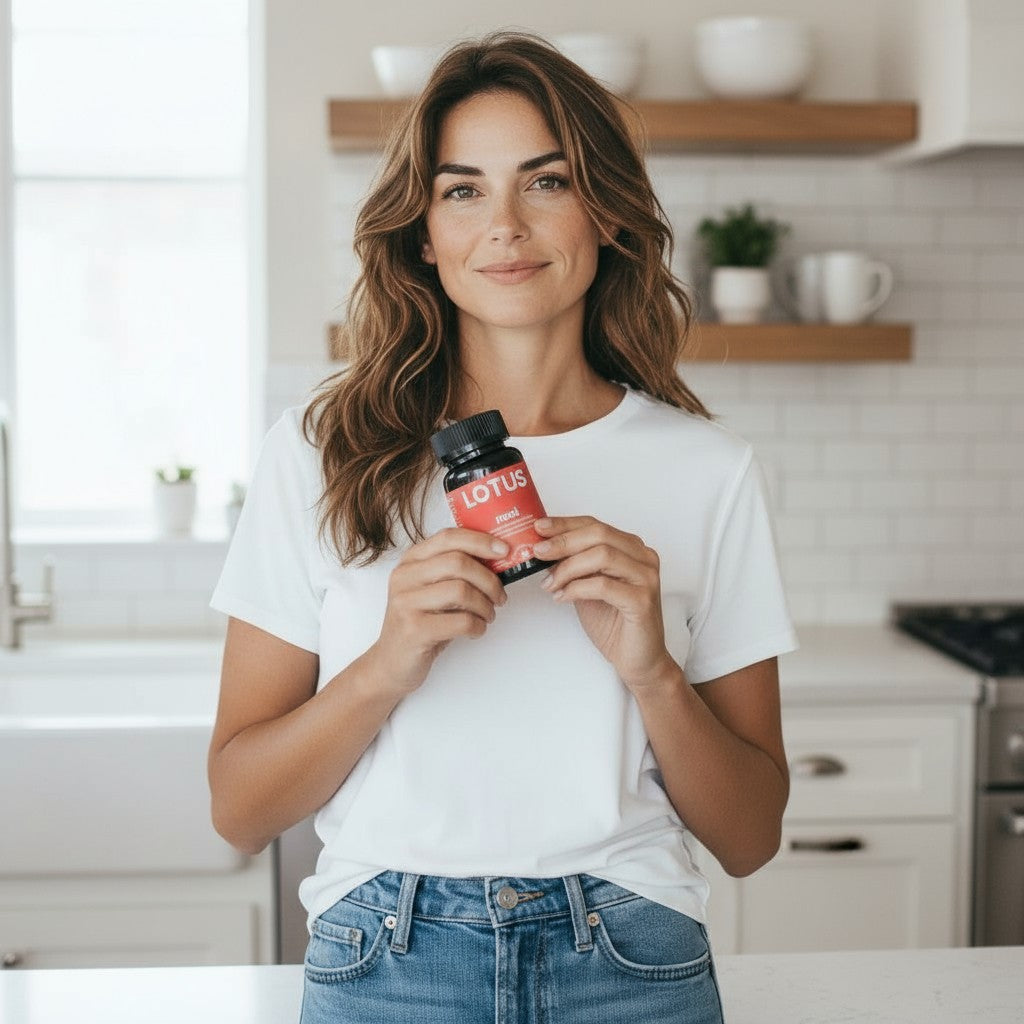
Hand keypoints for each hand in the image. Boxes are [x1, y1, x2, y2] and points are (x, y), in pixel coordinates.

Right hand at [370, 528, 508, 697]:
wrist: (391, 663)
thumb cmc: (421, 623)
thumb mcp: (433, 590)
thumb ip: (455, 572)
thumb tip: (498, 560)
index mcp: (411, 561)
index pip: (449, 537)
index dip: (481, 541)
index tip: (504, 550)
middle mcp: (405, 577)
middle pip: (458, 562)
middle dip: (489, 579)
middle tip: (500, 596)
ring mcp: (406, 603)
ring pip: (461, 591)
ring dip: (485, 605)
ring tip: (488, 616)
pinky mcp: (414, 630)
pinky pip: (460, 621)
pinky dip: (478, 626)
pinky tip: (476, 630)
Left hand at [533, 516, 676, 693]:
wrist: (637, 659)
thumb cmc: (614, 622)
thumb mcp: (587, 586)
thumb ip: (574, 565)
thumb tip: (543, 549)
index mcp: (631, 548)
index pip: (595, 525)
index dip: (565, 524)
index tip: (539, 527)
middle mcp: (643, 557)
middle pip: (599, 534)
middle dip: (563, 541)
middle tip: (538, 552)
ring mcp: (646, 578)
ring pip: (602, 555)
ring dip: (568, 568)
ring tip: (549, 583)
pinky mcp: (643, 600)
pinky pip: (603, 585)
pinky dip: (577, 589)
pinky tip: (562, 597)